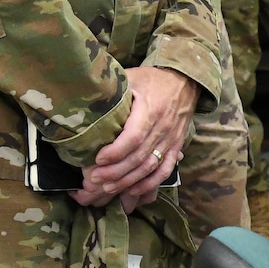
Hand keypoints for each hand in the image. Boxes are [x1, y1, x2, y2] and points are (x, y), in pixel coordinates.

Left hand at [75, 67, 197, 210]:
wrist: (184, 81)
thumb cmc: (152, 79)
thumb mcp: (131, 77)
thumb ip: (113, 90)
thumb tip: (84, 99)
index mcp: (151, 108)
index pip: (134, 136)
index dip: (115, 151)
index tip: (97, 158)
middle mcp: (163, 127)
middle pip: (139, 156)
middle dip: (115, 171)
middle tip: (93, 178)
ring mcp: (171, 139)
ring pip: (150, 166)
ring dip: (128, 180)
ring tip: (107, 186)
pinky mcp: (176, 147)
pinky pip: (164, 170)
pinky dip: (149, 183)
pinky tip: (132, 190)